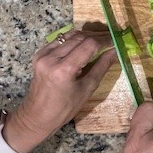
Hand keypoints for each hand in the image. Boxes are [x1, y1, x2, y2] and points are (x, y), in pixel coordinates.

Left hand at [3, 30, 116, 152]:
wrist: (36, 117)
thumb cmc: (64, 109)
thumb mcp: (87, 89)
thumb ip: (101, 67)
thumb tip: (114, 51)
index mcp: (64, 70)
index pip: (89, 45)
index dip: (104, 40)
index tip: (115, 40)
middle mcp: (51, 58)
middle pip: (80, 37)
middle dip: (97, 36)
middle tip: (110, 38)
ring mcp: (43, 55)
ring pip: (70, 35)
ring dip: (86, 36)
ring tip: (99, 39)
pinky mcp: (39, 54)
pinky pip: (60, 40)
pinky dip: (73, 39)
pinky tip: (82, 44)